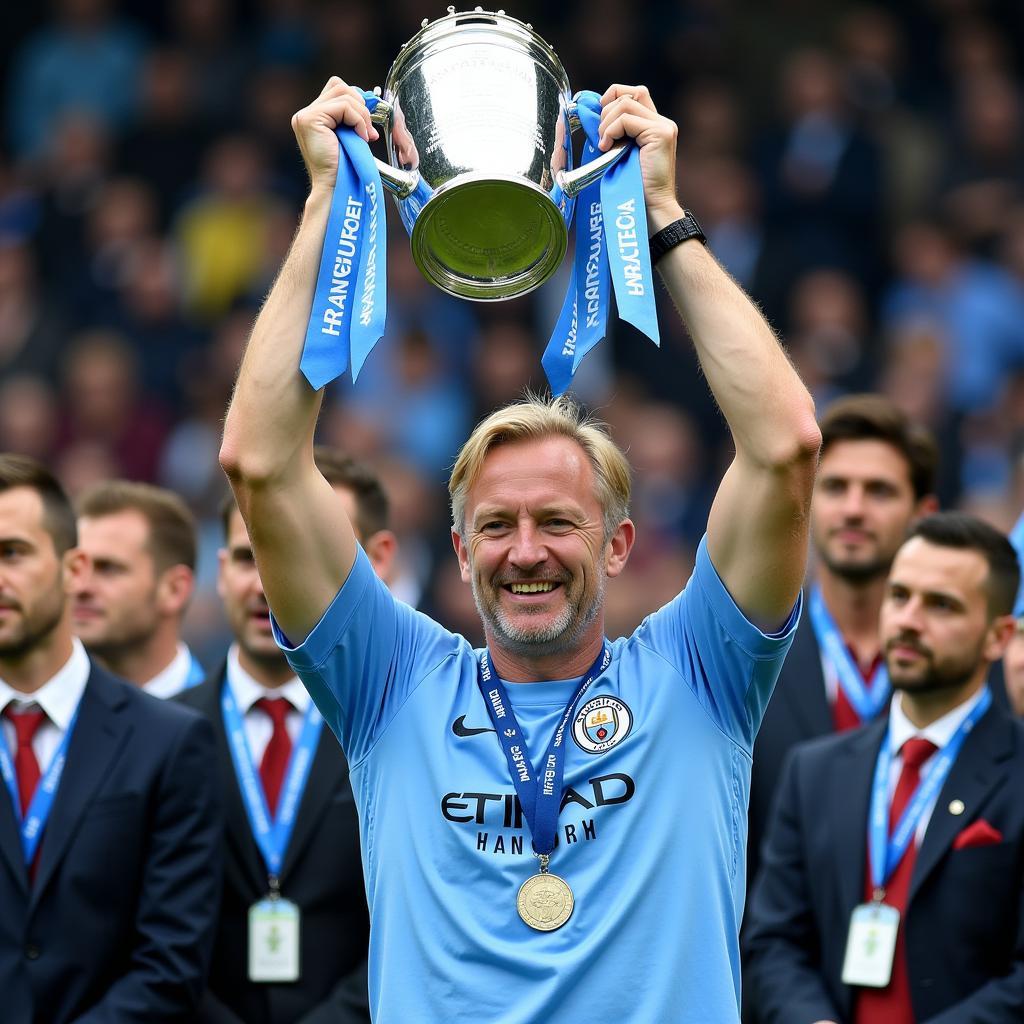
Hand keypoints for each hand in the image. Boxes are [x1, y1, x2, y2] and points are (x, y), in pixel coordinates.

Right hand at [291, 77, 378, 192]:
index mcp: (313, 117)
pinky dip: (358, 121)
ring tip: (365, 137)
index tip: (369, 124)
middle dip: (361, 106)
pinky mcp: (310, 120)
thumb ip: (353, 116)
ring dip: (362, 115)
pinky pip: (343, 107)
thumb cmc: (346, 169)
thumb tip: (370, 99)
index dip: (357, 101)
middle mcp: (305, 114)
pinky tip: (361, 138)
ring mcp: (305, 116)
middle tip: (369, 132)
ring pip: (344, 94)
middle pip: (339, 87)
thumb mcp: (351, 136)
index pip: (337, 90)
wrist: (336, 188)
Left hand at [597, 84, 680, 226]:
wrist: (649, 210)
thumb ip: (611, 134)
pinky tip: (607, 149)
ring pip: (625, 102)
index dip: (611, 100)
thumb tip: (589, 113)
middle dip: (605, 111)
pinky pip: (626, 118)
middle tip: (600, 139)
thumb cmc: (630, 189)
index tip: (597, 123)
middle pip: (628, 93)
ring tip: (604, 146)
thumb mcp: (617, 155)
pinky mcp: (660, 134)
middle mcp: (661, 122)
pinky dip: (611, 131)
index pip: (632, 94)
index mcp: (652, 126)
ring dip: (606, 123)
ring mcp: (663, 126)